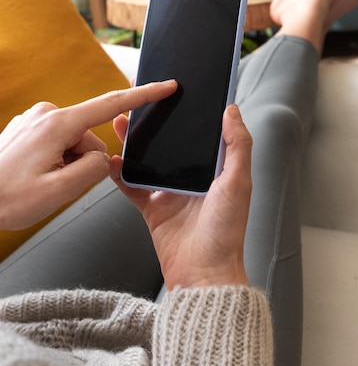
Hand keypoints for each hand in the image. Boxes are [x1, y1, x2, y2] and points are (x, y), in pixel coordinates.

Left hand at [0, 81, 177, 229]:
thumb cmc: (7, 198)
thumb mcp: (59, 192)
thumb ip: (93, 171)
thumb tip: (103, 158)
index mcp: (58, 125)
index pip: (111, 106)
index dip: (144, 96)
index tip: (166, 86)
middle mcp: (46, 114)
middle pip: (89, 139)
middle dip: (82, 163)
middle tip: (56, 184)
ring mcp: (35, 120)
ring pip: (73, 143)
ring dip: (66, 164)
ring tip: (40, 181)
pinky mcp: (28, 128)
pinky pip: (58, 143)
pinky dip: (55, 160)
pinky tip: (33, 175)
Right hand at [110, 104, 252, 288]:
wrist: (203, 275)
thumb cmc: (227, 232)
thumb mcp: (239, 183)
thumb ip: (238, 145)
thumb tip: (232, 110)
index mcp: (216, 169)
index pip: (201, 133)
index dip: (190, 112)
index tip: (176, 90)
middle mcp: (193, 178)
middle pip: (170, 144)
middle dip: (155, 123)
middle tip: (140, 102)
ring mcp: (171, 193)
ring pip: (148, 160)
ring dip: (134, 143)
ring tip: (120, 123)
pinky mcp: (153, 209)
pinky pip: (132, 187)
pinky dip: (120, 174)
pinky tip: (111, 160)